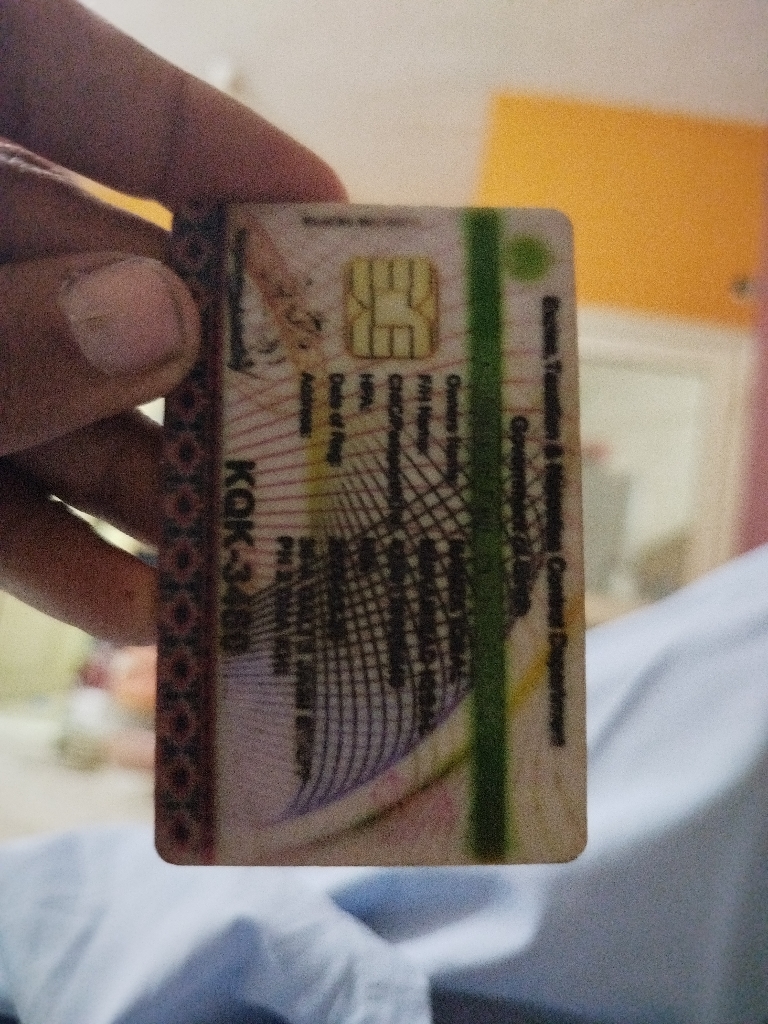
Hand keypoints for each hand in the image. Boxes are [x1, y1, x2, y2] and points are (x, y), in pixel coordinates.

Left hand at [0, 0, 344, 644]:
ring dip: (147, 488)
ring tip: (257, 557)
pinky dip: (50, 553)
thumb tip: (162, 317)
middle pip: (89, 271)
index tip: (332, 213)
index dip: (213, 143)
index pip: (78, 79)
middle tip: (323, 429)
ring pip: (48, 398)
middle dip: (204, 365)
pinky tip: (142, 608)